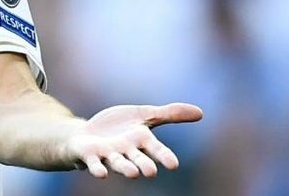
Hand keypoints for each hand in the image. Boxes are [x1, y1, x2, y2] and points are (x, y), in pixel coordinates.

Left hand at [68, 103, 203, 178]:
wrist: (87, 134)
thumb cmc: (118, 127)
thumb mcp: (144, 115)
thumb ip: (169, 114)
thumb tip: (201, 113)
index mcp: (141, 140)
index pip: (156, 150)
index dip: (164, 156)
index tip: (173, 165)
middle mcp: (127, 151)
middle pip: (138, 159)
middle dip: (144, 165)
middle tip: (150, 172)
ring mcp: (108, 154)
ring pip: (118, 163)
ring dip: (125, 168)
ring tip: (133, 174)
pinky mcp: (90, 155)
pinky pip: (94, 163)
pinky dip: (97, 168)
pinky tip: (101, 173)